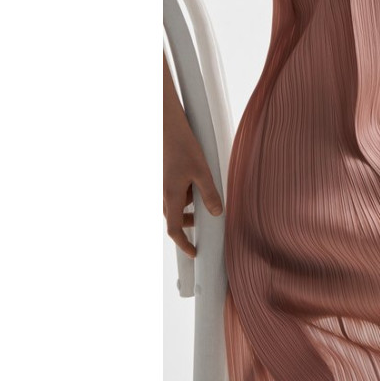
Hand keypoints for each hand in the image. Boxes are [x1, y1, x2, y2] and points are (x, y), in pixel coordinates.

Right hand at [163, 113, 223, 257]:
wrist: (168, 128)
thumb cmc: (184, 147)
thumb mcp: (202, 172)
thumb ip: (209, 193)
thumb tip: (217, 213)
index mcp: (171, 197)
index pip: (174, 230)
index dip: (184, 244)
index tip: (194, 252)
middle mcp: (163, 195)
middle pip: (175, 218)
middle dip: (191, 221)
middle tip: (208, 217)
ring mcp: (162, 186)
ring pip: (176, 204)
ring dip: (190, 203)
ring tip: (204, 187)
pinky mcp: (165, 178)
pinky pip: (175, 193)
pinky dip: (187, 192)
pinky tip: (197, 177)